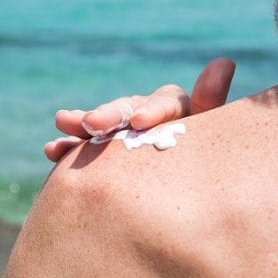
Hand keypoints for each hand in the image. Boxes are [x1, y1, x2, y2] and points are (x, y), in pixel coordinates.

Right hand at [44, 58, 236, 161]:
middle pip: (128, 109)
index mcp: (178, 112)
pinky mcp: (100, 154)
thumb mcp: (207, 143)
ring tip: (62, 123)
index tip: (139, 123)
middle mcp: (147, 117)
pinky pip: (82, 147)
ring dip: (80, 123)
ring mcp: (121, 135)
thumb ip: (210, 105)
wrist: (175, 216)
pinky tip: (53, 151)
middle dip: (109, 114)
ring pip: (100, 124)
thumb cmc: (202, 175)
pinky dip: (68, 147)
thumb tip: (224, 62)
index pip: (166, 102)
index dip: (153, 109)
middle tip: (92, 124)